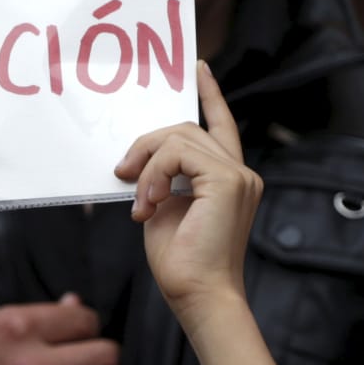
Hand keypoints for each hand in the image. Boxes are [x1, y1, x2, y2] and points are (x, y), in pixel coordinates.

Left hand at [115, 62, 261, 322]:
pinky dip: (154, 175)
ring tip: (140, 203)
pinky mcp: (226, 180)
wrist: (199, 295)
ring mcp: (238, 175)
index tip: (198, 68)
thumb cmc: (182, 263)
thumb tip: (137, 161)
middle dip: (147, 145)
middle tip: (122, 173)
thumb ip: (162, 179)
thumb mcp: (165, 209)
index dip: (210, 95)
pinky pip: (177, 155)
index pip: (221, 126)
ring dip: (147, 167)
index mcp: (230, 180)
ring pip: (179, 138)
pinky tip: (148, 204)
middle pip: (186, 129)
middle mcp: (241, 173)